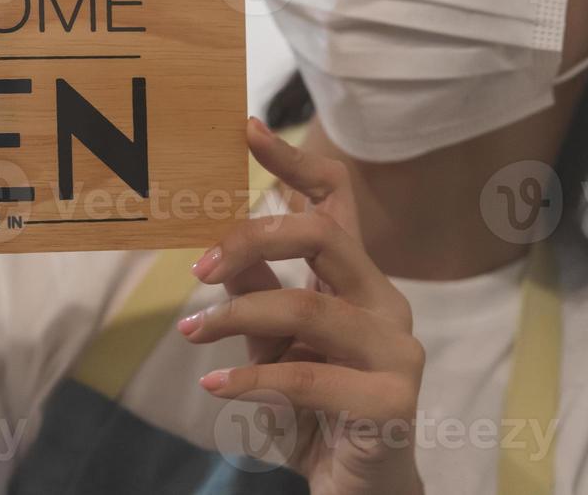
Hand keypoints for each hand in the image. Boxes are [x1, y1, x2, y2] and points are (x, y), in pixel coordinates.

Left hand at [179, 117, 424, 494]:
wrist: (355, 491)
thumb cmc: (314, 410)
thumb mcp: (272, 344)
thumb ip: (254, 294)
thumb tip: (216, 246)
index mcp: (357, 279)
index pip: (335, 200)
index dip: (293, 161)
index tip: (244, 129)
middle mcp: (385, 303)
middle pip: (323, 236)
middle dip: (251, 239)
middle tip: (196, 267)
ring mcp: (397, 350)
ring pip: (307, 307)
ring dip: (235, 318)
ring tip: (191, 333)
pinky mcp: (392, 401)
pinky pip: (307, 377)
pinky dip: (251, 380)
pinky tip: (216, 385)